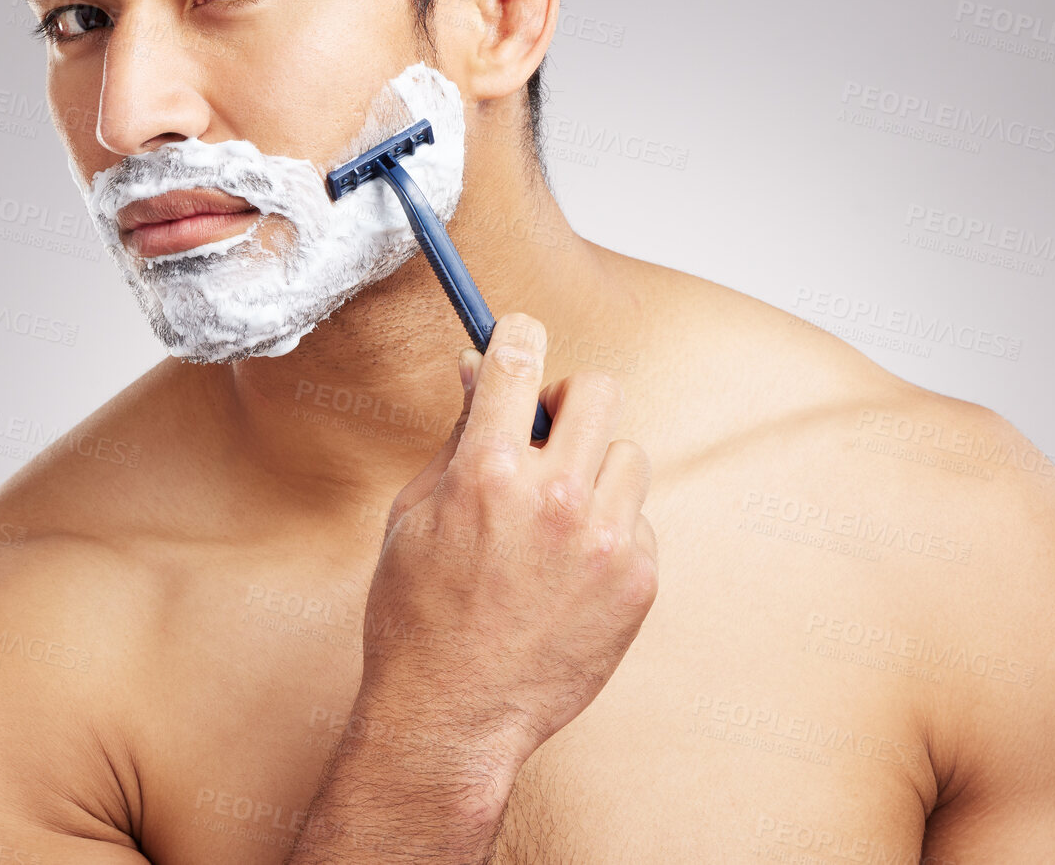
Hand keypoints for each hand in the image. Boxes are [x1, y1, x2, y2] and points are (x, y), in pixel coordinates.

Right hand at [355, 313, 658, 768]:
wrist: (452, 717)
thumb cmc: (417, 618)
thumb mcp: (414, 515)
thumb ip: (458, 437)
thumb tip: (480, 374)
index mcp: (489, 471)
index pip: (520, 356)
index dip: (517, 336)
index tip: (517, 339)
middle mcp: (556, 498)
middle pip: (598, 389)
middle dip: (568, 401)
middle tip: (547, 433)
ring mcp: (605, 541)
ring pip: (628, 453)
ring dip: (596, 470)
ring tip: (560, 517)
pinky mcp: (637, 581)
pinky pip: (640, 520)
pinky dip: (612, 531)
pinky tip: (572, 569)